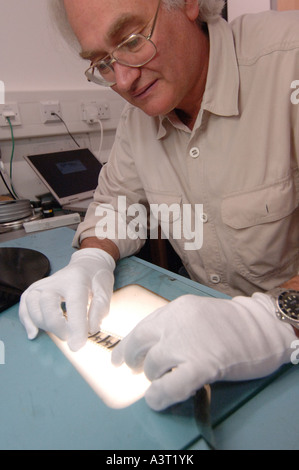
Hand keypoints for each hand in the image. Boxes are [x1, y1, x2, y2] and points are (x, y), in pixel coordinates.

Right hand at [19, 248, 114, 350]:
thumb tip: (91, 329)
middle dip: (56, 326)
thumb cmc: (96, 279)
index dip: (76, 327)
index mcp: (77, 280)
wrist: (86, 265)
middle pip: (47, 303)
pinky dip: (26, 320)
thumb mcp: (106, 292)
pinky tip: (34, 332)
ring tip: (58, 331)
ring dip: (42, 323)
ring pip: (32, 304)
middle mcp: (57, 280)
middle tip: (69, 336)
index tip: (77, 345)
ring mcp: (44, 284)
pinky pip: (24, 304)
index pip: (74, 304)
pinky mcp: (36, 289)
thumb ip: (99, 310)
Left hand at [112, 293, 295, 410]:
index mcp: (176, 309)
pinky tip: (156, 399)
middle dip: (131, 358)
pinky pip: (171, 384)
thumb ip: (175, 325)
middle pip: (140, 342)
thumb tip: (152, 347)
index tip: (119, 356)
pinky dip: (159, 395)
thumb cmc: (233, 323)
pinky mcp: (202, 364)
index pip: (143, 326)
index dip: (128, 344)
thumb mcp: (198, 313)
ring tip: (162, 380)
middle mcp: (176, 322)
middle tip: (134, 368)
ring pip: (154, 364)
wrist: (262, 328)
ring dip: (153, 376)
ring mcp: (188, 343)